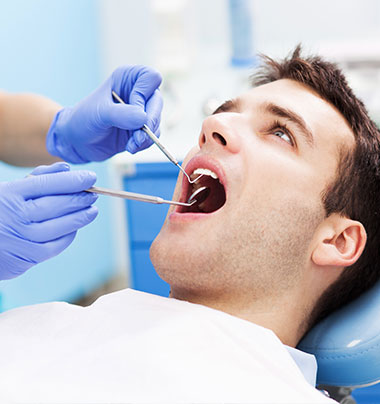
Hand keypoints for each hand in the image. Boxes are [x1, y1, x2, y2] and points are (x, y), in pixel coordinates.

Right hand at [0, 162, 97, 279]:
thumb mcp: (8, 188)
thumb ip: (37, 177)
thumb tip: (66, 168)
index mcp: (9, 194)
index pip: (48, 184)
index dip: (73, 181)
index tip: (90, 177)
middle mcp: (16, 216)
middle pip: (58, 205)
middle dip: (80, 198)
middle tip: (94, 193)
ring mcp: (21, 239)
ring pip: (61, 226)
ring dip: (81, 217)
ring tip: (92, 210)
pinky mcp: (26, 258)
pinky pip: (56, 246)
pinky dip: (69, 235)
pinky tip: (75, 227)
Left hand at [46, 65, 162, 162]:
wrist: (77, 141)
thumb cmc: (84, 119)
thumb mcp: (100, 113)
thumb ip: (121, 114)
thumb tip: (143, 119)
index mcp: (128, 78)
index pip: (151, 78)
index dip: (144, 96)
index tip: (131, 110)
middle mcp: (138, 92)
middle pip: (158, 102)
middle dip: (149, 122)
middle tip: (138, 137)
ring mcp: (141, 111)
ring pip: (157, 121)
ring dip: (146, 137)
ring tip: (131, 145)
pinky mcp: (142, 128)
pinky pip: (153, 135)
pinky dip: (144, 143)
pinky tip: (130, 147)